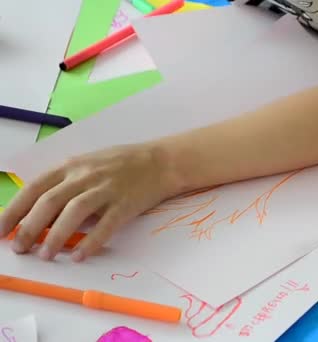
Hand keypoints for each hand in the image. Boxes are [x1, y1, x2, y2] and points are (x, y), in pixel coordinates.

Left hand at [0, 142, 177, 261]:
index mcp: (72, 166)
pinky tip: (80, 255)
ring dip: (55, 236)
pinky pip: (105, 225)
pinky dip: (91, 242)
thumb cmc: (123, 164)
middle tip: (19, 248)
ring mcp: (107, 189)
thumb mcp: (89, 165)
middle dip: (29, 227)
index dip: (14, 210)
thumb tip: (40, 215)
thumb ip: (66, 184)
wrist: (161, 161)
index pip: (35, 188)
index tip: (0, 230)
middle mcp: (86, 176)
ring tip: (45, 255)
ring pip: (74, 212)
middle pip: (50, 202)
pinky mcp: (126, 203)